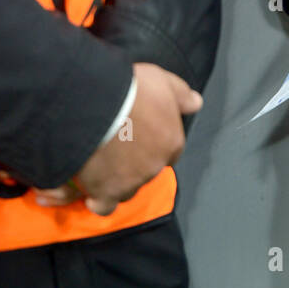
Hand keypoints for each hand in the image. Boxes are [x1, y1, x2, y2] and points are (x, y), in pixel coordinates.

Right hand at [33, 62, 201, 215]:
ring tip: (102, 165)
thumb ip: (180, 95)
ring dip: (119, 181)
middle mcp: (155, 166)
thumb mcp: (162, 82)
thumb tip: (196, 103)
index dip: (154, 144)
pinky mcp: (105, 193)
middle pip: (148, 171)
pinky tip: (92, 189)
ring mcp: (131, 182)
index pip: (170, 151)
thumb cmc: (129, 90)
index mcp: (171, 142)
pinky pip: (104, 205)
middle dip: (135, 162)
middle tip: (117, 145)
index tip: (141, 136)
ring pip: (128, 189)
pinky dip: (99, 199)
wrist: (95, 104)